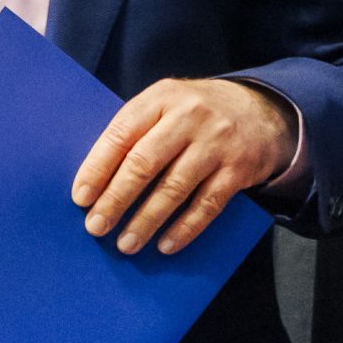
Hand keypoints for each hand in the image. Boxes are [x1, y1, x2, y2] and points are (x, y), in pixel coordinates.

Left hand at [72, 78, 295, 254]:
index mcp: (161, 97)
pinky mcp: (239, 169)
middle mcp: (189, 117)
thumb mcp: (165, 105)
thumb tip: (95, 181)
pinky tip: (165, 244)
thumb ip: (136, 131)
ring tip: (126, 243)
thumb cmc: (195, 113)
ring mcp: (217, 143)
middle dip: (116, 199)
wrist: (261, 110)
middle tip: (96, 226)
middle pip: (144, 163)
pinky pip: (207, 204)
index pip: (121, 134)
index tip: (81, 198)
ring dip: (146, 220)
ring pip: (174, 188)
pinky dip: (184, 228)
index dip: (97, 168)